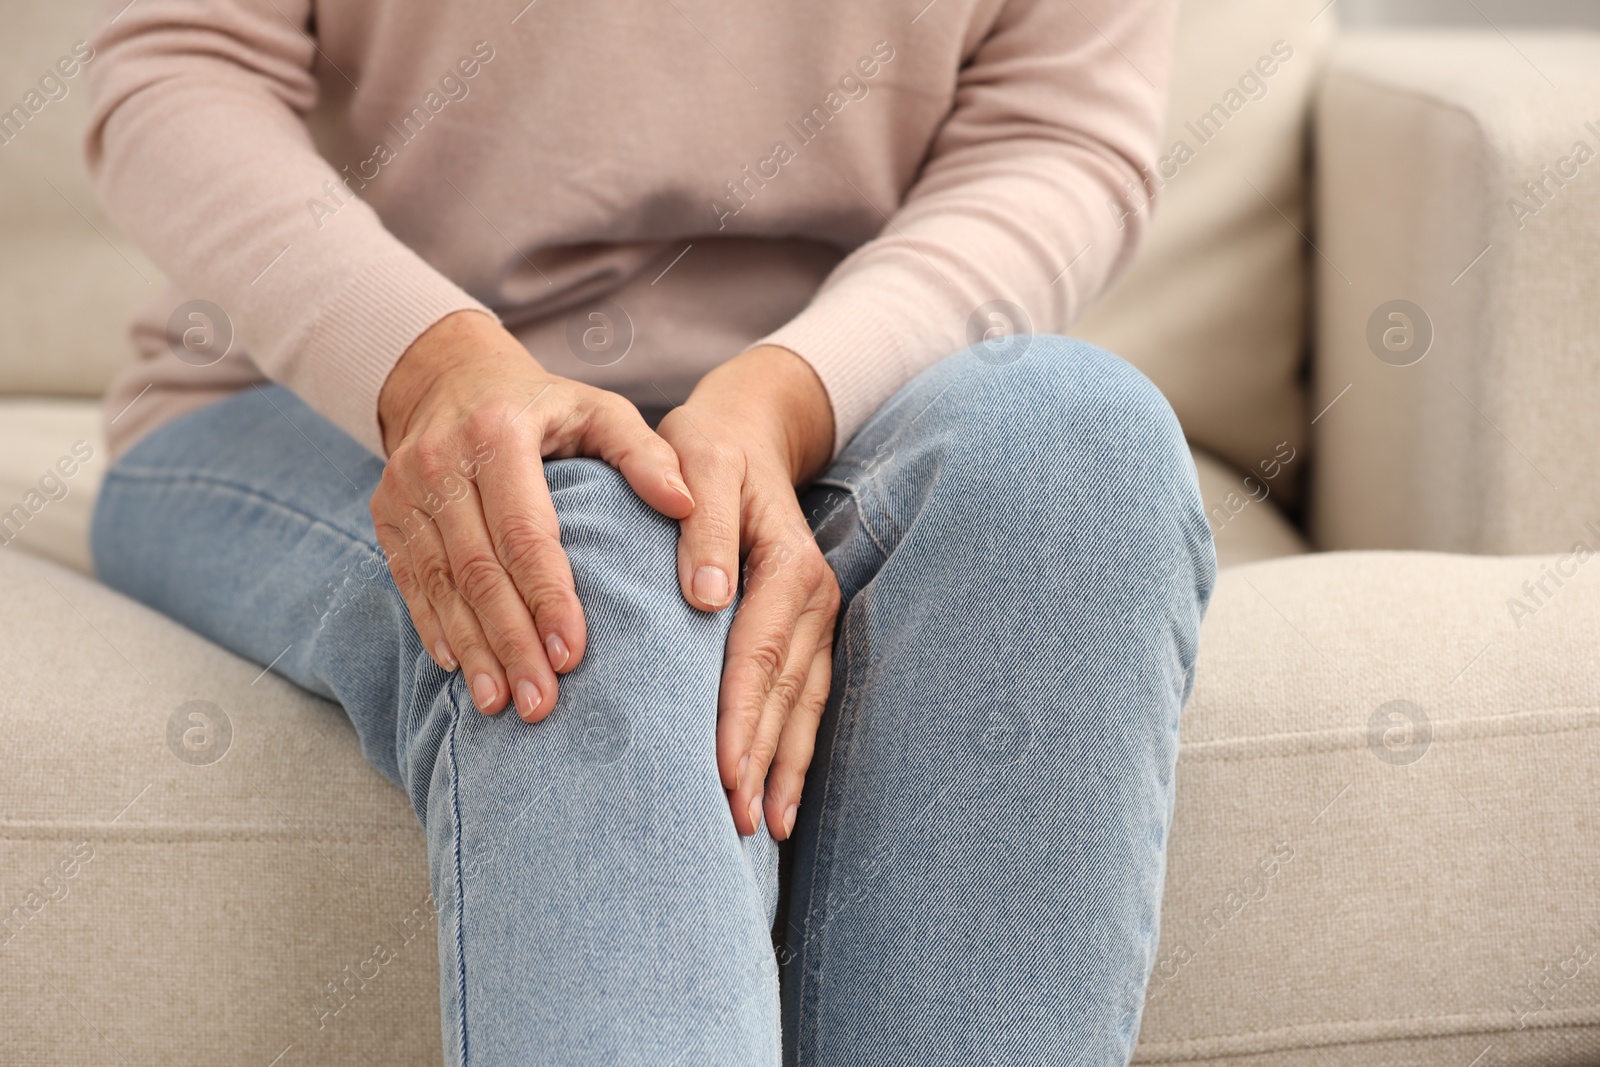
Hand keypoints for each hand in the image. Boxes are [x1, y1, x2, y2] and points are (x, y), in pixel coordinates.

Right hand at [373, 310, 694, 720]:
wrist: (448, 375)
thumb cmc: (545, 404)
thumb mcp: (600, 409)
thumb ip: (645, 453)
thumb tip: (686, 504)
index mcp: (500, 434)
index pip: (526, 532)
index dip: (548, 597)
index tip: (575, 654)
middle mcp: (442, 462)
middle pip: (479, 569)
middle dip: (511, 641)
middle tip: (541, 703)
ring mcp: (405, 490)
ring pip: (440, 585)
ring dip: (472, 650)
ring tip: (503, 704)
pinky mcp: (386, 514)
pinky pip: (411, 582)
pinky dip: (435, 630)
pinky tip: (461, 671)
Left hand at [657, 345, 839, 840]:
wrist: (747, 430)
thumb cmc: (707, 450)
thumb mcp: (700, 461)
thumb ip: (702, 528)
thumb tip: (706, 599)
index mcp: (788, 563)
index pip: (759, 653)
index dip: (741, 716)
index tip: (721, 772)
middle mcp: (813, 596)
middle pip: (785, 692)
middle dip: (761, 761)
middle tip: (734, 824)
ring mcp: (818, 617)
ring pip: (802, 705)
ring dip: (784, 769)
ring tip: (761, 828)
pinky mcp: (809, 631)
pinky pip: (807, 698)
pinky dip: (794, 749)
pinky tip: (780, 797)